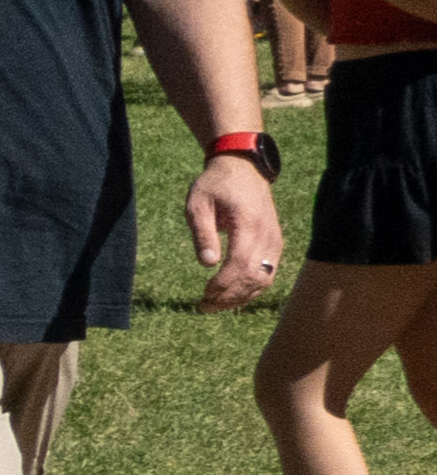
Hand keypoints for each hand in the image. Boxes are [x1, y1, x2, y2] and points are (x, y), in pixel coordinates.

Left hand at [194, 149, 288, 307]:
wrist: (243, 168)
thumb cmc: (215, 185)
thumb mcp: (198, 203)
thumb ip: (202, 233)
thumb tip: (207, 264)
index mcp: (249, 223)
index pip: (240, 264)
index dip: (224, 285)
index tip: (204, 295)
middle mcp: (268, 234)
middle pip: (253, 276)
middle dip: (229, 296)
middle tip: (204, 306)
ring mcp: (275, 240)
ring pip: (265, 278)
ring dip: (241, 296)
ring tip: (215, 304)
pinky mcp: (275, 243)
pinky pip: (269, 272)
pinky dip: (252, 288)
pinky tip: (233, 295)